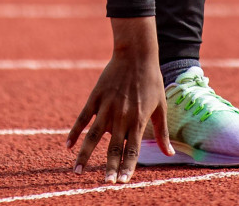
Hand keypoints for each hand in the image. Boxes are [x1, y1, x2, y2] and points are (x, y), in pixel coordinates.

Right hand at [65, 16, 172, 181]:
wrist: (136, 54)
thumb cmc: (151, 80)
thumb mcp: (161, 106)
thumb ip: (162, 132)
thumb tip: (170, 153)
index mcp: (138, 120)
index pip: (132, 151)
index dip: (127, 168)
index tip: (122, 183)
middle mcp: (121, 117)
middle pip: (114, 148)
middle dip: (109, 168)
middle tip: (105, 185)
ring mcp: (107, 107)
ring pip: (93, 137)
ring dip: (85, 156)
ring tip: (77, 172)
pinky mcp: (95, 97)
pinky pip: (83, 118)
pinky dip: (75, 132)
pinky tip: (68, 146)